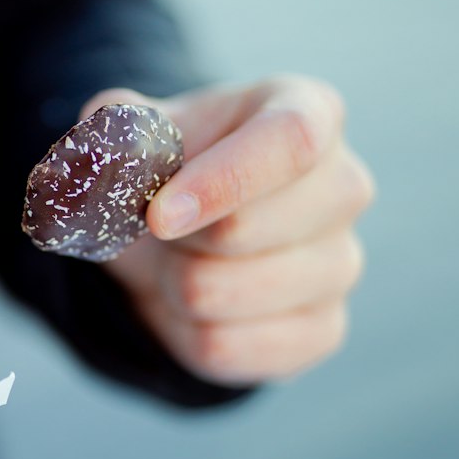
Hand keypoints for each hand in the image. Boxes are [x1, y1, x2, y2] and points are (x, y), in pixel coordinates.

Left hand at [82, 76, 374, 385]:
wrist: (181, 237)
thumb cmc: (171, 168)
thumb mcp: (138, 131)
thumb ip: (118, 127)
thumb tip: (115, 146)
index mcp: (309, 111)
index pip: (290, 141)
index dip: (221, 180)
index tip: (158, 216)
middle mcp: (343, 185)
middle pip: (246, 229)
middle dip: (176, 238)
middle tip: (161, 226)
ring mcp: (343, 262)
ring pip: (224, 294)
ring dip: (174, 284)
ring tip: (180, 260)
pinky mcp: (325, 329)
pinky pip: (226, 348)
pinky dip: (183, 332)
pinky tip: (194, 305)